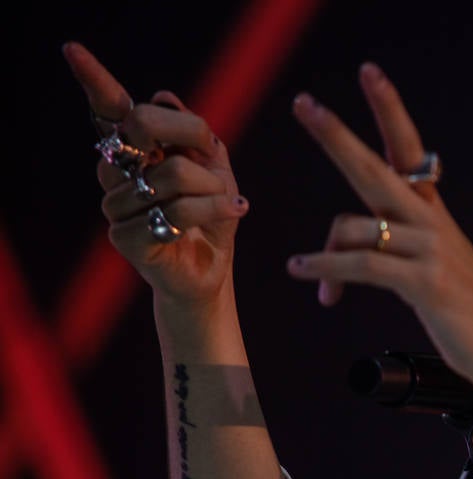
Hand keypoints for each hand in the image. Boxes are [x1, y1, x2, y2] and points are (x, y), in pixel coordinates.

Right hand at [63, 42, 248, 306]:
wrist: (212, 268)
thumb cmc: (210, 215)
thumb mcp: (214, 167)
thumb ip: (194, 135)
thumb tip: (164, 96)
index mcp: (133, 150)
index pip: (110, 110)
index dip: (93, 80)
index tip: (73, 50)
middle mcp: (116, 172)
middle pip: (142, 124)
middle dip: (192, 131)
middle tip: (213, 152)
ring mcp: (116, 205)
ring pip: (173, 173)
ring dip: (213, 187)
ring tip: (226, 202)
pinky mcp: (126, 238)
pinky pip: (179, 210)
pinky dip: (215, 209)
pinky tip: (233, 211)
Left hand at [286, 63, 472, 386]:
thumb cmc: (466, 313)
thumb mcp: (433, 267)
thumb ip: (395, 244)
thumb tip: (343, 242)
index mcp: (432, 214)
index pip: (409, 150)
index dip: (390, 110)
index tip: (370, 73)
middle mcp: (430, 223)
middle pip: (375, 168)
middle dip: (337, 136)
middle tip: (305, 104)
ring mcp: (429, 250)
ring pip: (356, 226)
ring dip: (323, 253)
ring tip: (305, 271)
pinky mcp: (424, 282)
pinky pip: (361, 265)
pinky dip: (325, 268)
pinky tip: (304, 271)